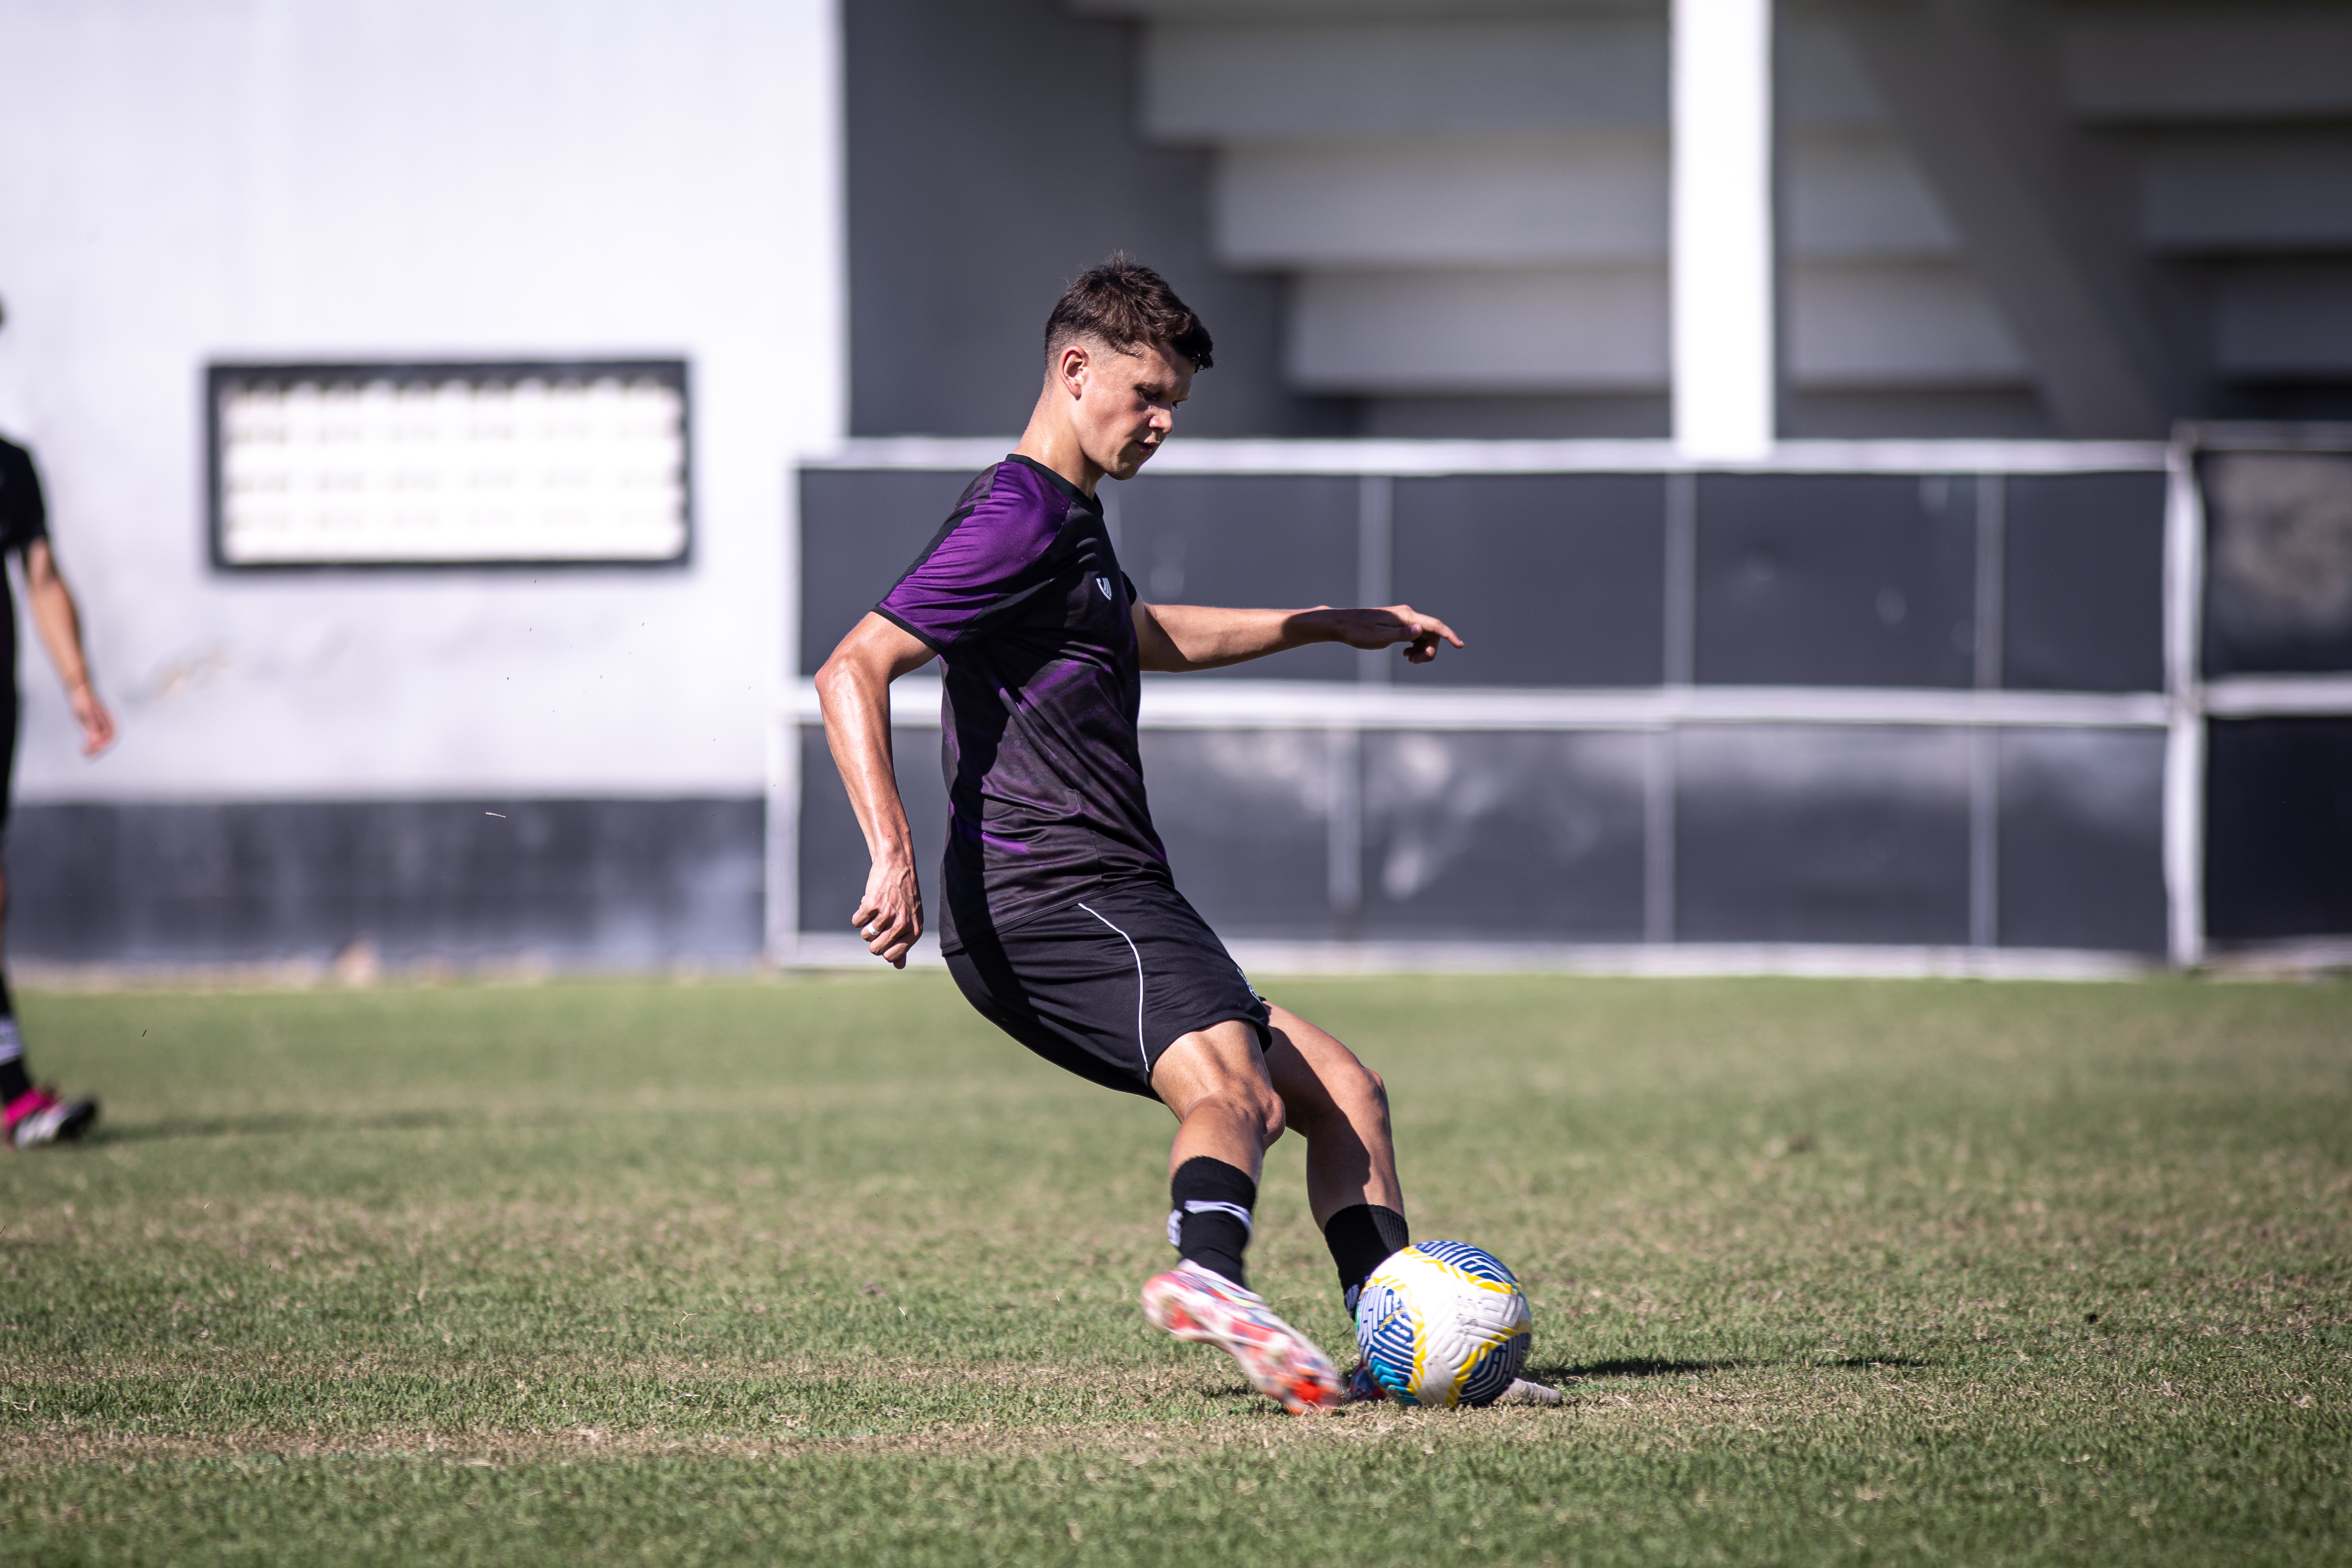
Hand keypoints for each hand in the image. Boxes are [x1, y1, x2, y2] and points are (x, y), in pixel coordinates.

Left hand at [68, 683, 115, 755]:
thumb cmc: (81, 698)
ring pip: (103, 739)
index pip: (110, 738)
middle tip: (85, 755)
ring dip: (94, 748)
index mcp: (108, 719)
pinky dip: (91, 742)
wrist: (79, 688)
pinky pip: (97, 736)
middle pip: (107, 740)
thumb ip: (91, 726)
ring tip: (83, 752)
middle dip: (97, 750)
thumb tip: (94, 741)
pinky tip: (84, 745)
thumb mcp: (84, 713)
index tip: (88, 750)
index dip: (100, 746)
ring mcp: (103, 723)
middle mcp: (108, 722)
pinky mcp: (97, 723)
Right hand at [851, 854, 923, 968]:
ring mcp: (886, 914)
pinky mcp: (871, 905)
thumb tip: (898, 966)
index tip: (885, 935)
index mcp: (914, 931)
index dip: (884, 948)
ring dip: (866, 924)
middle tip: (879, 922)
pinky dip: (859, 914)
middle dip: (873, 939)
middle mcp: (902, 924)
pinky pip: (856, 921)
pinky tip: (869, 903)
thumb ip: (905, 943)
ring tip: (877, 910)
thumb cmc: (904, 895)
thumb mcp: (911, 919)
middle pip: (875, 949)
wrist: (897, 865)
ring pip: (865, 935)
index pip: (891, 956)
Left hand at [1316, 605, 1463, 664]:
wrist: (1342, 625)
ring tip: (1409, 660)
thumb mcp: (1381, 637)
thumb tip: (1421, 629)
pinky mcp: (1399, 625)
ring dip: (1422, 650)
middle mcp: (1408, 615)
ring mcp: (1404, 619)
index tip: (1460, 645)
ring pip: (1424, 636)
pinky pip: (1416, 636)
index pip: (1434, 625)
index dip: (1449, 635)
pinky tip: (1406, 655)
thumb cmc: (1359, 632)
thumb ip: (1402, 634)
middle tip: (1413, 662)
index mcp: (1406, 616)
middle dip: (1429, 650)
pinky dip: (1415, 647)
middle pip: (1431, 633)